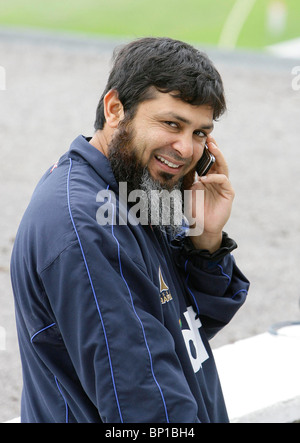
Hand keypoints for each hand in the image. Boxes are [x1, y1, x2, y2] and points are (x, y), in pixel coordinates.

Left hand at [187, 136, 234, 252]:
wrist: (202, 227)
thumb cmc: (195, 210)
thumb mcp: (188, 190)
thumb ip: (188, 178)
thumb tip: (182, 164)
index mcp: (208, 177)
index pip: (208, 161)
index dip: (205, 151)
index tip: (199, 139)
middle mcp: (217, 179)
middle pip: (217, 160)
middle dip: (214, 148)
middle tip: (209, 137)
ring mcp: (223, 186)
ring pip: (223, 167)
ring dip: (218, 156)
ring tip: (212, 147)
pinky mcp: (228, 193)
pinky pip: (223, 180)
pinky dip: (214, 177)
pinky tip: (205, 178)